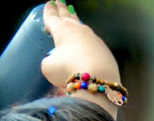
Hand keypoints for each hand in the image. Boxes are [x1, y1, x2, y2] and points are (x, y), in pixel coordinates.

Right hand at [41, 1, 121, 118]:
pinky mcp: (105, 50)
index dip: (49, 10)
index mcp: (62, 29)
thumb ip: (50, 60)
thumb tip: (56, 62)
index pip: (52, 17)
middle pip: (68, 16)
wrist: (99, 80)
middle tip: (60, 1)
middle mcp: (79, 30)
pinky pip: (92, 41)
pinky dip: (87, 39)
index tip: (49, 3)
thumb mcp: (49, 67)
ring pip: (82, 26)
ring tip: (73, 16)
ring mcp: (94, 39)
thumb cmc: (70, 70)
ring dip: (76, 21)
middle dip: (62, 9)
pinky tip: (87, 40)